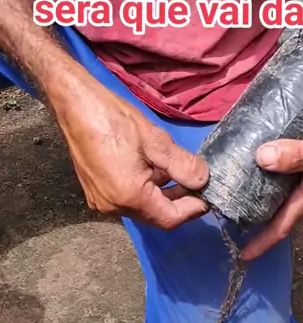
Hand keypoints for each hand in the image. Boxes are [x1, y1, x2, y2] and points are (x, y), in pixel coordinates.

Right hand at [51, 71, 208, 228]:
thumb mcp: (156, 140)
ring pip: (142, 208)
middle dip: (179, 202)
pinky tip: (154, 170)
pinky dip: (145, 190)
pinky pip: (128, 199)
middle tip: (196, 183)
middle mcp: (113, 206)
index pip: (170, 219)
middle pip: (155, 216)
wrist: (74, 104)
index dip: (192, 210)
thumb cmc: (112, 119)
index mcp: (129, 196)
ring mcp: (101, 200)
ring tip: (178, 173)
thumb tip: (202, 180)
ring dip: (162, 194)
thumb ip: (182, 165)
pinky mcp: (96, 191)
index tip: (207, 196)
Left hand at [241, 78, 302, 261]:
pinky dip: (273, 164)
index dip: (261, 243)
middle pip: (275, 208)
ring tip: (235, 181)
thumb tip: (262, 158)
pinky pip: (288, 167)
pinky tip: (260, 151)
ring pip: (280, 188)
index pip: (280, 227)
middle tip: (227, 210)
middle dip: (253, 213)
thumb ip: (296, 155)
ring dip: (260, 187)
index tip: (241, 255)